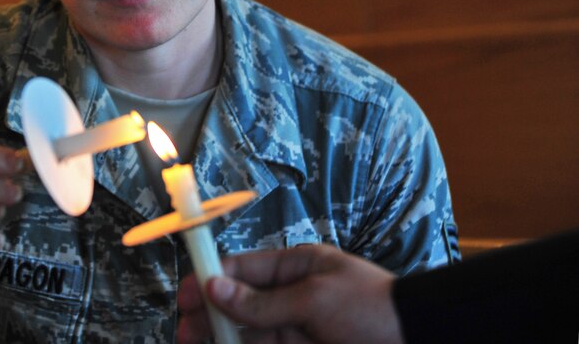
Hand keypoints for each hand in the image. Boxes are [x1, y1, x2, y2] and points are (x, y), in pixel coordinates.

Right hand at [177, 245, 402, 343]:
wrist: (420, 341)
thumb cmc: (373, 310)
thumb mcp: (315, 299)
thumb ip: (263, 302)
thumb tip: (215, 288)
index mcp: (297, 268)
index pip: (245, 269)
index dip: (212, 278)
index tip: (185, 294)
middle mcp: (293, 297)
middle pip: (241, 305)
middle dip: (211, 315)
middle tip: (184, 331)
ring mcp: (298, 328)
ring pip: (249, 333)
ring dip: (223, 338)